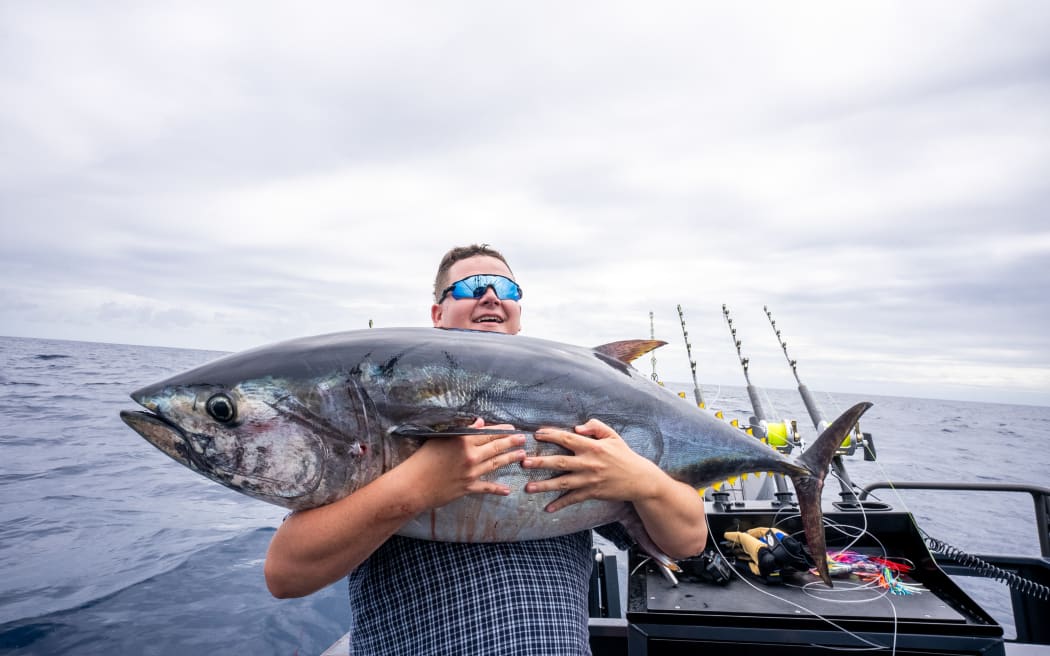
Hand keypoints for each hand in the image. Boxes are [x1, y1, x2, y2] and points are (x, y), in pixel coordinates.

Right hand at [404, 418, 525, 509]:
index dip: (501, 430)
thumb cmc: (421, 459)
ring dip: (510, 459)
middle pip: (495, 447)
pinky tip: (507, 490)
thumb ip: (461, 430)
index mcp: (462, 440)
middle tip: (523, 439)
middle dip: (511, 442)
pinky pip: (486, 488)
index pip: (486, 433)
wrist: (412, 486)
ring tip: (522, 455)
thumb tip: (479, 423)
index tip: (512, 428)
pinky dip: (497, 489)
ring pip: (495, 464)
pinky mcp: (467, 488)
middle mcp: (469, 456)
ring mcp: (470, 473)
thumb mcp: (439, 439)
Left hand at [521, 418, 663, 511]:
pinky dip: (560, 504)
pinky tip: (547, 508)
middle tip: (523, 462)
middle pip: (560, 462)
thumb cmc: (624, 455)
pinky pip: (573, 499)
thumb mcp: (612, 436)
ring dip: (544, 485)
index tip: (536, 434)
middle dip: (540, 462)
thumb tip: (576, 427)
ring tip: (528, 487)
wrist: (640, 479)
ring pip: (563, 483)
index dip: (551, 435)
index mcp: (593, 446)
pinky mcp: (592, 493)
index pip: (567, 439)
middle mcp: (589, 463)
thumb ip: (595, 426)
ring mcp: (589, 480)